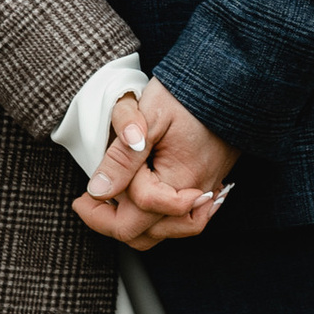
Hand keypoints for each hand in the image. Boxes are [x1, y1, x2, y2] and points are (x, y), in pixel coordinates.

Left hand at [73, 79, 237, 249]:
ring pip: (164, 233)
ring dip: (133, 225)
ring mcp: (205, 193)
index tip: (80, 196)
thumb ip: (123, 157)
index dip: (99, 210)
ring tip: (111, 203)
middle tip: (88, 203)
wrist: (233, 79)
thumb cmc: (190, 92)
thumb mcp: (149, 116)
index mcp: (179, 179)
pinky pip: (181, 220)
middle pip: (147, 235)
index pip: (134, 214)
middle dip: (110, 223)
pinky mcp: (209, 187)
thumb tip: (99, 190)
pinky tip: (141, 201)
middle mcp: (195, 195)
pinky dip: (156, 219)